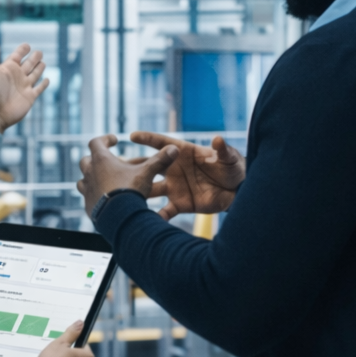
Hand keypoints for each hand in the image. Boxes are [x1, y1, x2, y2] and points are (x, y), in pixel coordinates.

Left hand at [0, 38, 48, 133]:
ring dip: (39, 68)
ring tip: (43, 62)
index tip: (27, 45)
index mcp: (8, 68)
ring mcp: (24, 87)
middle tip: (39, 52)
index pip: (17, 55)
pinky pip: (39, 89)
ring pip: (34, 74)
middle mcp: (17, 76)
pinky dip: (44, 84)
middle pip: (28, 64)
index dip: (22, 50)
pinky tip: (47, 79)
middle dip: (34, 58)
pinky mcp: (30, 97)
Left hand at [77, 134, 178, 217]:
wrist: (118, 218)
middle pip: (86, 160)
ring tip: (103, 180)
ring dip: (92, 178)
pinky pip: (88, 197)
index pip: (96, 142)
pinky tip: (105, 198)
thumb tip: (174, 148)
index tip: (114, 140)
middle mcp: (90, 173)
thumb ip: (159, 160)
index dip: (105, 139)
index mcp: (101, 160)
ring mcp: (87, 190)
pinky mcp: (88, 206)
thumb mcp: (146, 173)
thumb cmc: (130, 191)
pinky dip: (94, 195)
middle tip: (108, 161)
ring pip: (83, 180)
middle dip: (96, 159)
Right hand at [130, 131, 244, 219]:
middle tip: (117, 167)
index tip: (132, 135)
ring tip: (124, 196)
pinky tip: (144, 221)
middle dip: (134, 167)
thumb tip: (218, 139)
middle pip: (150, 166)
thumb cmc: (233, 169)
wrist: (237, 192)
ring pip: (151, 189)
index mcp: (184, 153)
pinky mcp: (180, 204)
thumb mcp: (230, 157)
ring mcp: (175, 187)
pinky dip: (156, 216)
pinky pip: (165, 211)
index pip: (163, 144)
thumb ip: (222, 150)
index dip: (148, 139)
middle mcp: (175, 170)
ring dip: (139, 191)